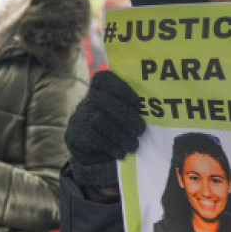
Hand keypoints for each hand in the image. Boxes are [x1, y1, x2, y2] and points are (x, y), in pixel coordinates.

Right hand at [64, 70, 144, 187]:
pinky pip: (94, 137)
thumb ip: (130, 104)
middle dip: (126, 117)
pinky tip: (121, 152)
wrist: (87, 143)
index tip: (138, 104)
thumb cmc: (113, 122)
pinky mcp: (77, 133)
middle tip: (140, 131)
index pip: (106, 79)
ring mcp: (80, 116)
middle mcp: (87, 99)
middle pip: (104, 101)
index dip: (122, 90)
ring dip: (120, 135)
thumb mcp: (119, 108)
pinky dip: (111, 146)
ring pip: (100, 120)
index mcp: (98, 88)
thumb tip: (153, 107)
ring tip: (133, 145)